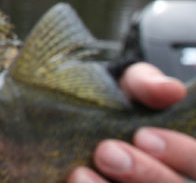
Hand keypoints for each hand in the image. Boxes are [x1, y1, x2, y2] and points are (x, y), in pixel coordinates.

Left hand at [67, 62, 195, 182]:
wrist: (75, 118)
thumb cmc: (115, 105)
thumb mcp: (128, 87)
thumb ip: (148, 85)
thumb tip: (170, 90)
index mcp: (185, 157)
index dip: (182, 153)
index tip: (143, 136)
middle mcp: (171, 180)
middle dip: (145, 174)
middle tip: (106, 152)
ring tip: (80, 173)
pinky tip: (73, 182)